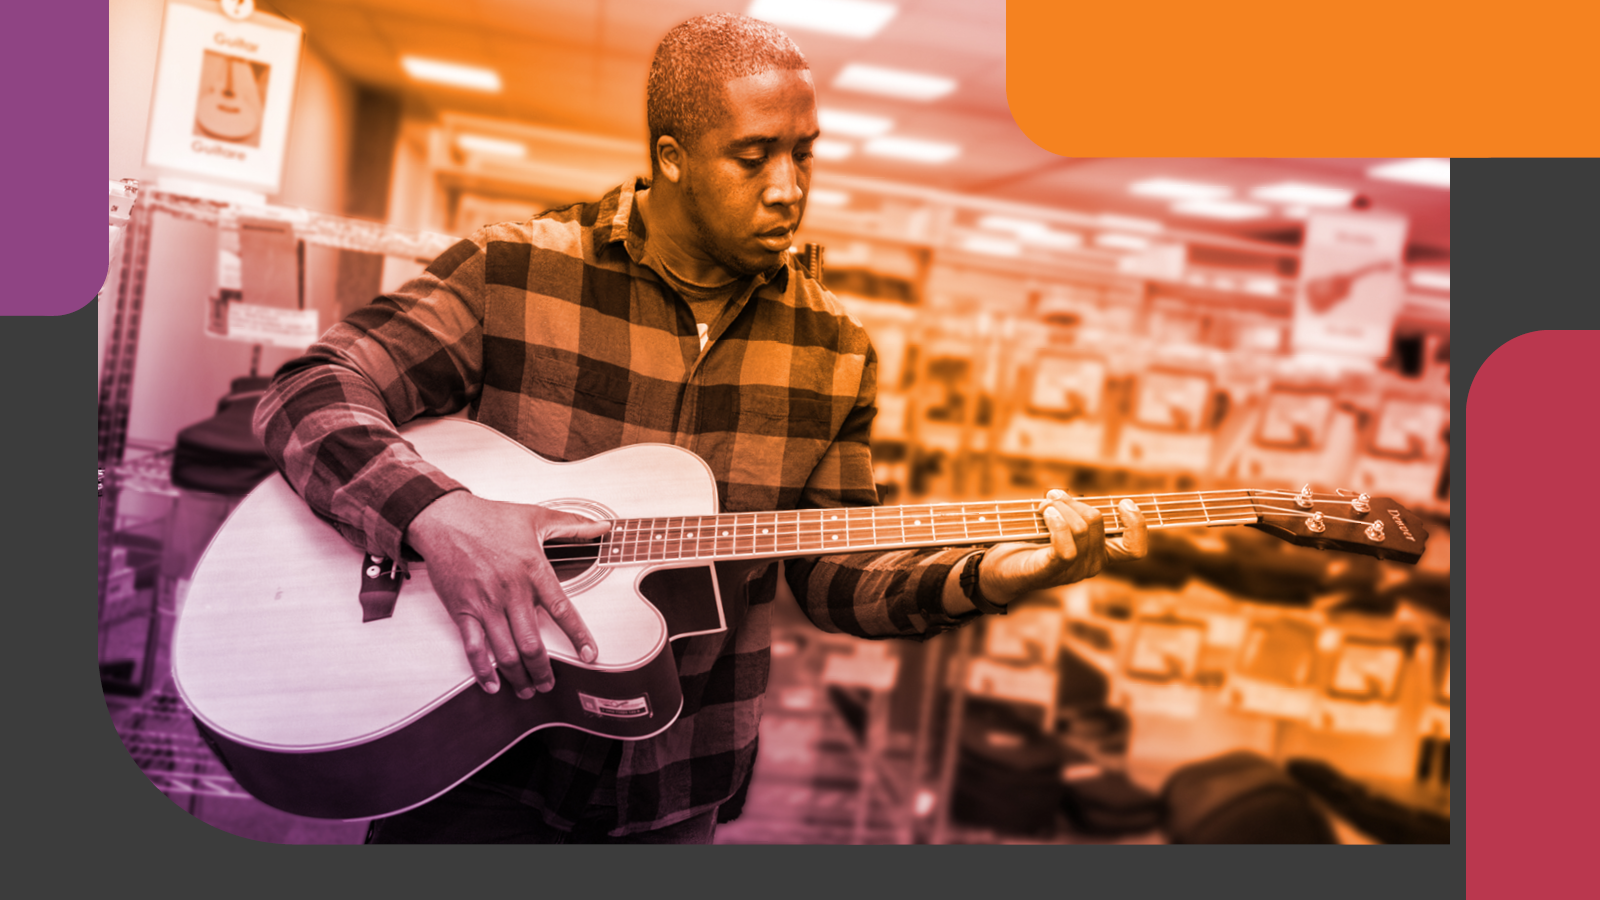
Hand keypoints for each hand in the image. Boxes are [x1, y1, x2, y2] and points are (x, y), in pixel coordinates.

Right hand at [406, 491, 610, 697]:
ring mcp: (485, 604)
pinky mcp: (462, 610)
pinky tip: (492, 684)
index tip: (589, 656)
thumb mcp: (536, 517)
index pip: (562, 611)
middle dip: (543, 671)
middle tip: (550, 684)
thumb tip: (602, 527)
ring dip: (519, 677)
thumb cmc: (489, 518)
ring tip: (527, 689)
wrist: (445, 519)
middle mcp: (511, 592)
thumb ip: (572, 525)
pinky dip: (483, 671)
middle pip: (532, 643)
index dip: (578, 637)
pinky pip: (474, 648)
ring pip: (506, 652)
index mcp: (533, 571)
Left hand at [978, 490, 1147, 606]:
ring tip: (1041, 506)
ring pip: (1081, 527)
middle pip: (1097, 521)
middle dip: (1072, 501)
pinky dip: (1057, 523)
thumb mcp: (1058, 527)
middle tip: (1050, 497)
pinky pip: (1065, 546)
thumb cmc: (1029, 545)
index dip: (1138, 525)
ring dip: (1059, 506)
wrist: (1000, 572)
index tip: (1123, 503)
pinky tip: (1046, 513)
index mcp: (1100, 555)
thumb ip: (1071, 514)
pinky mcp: (1050, 571)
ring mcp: (1072, 571)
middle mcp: (1091, 565)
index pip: (1135, 549)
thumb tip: (1067, 495)